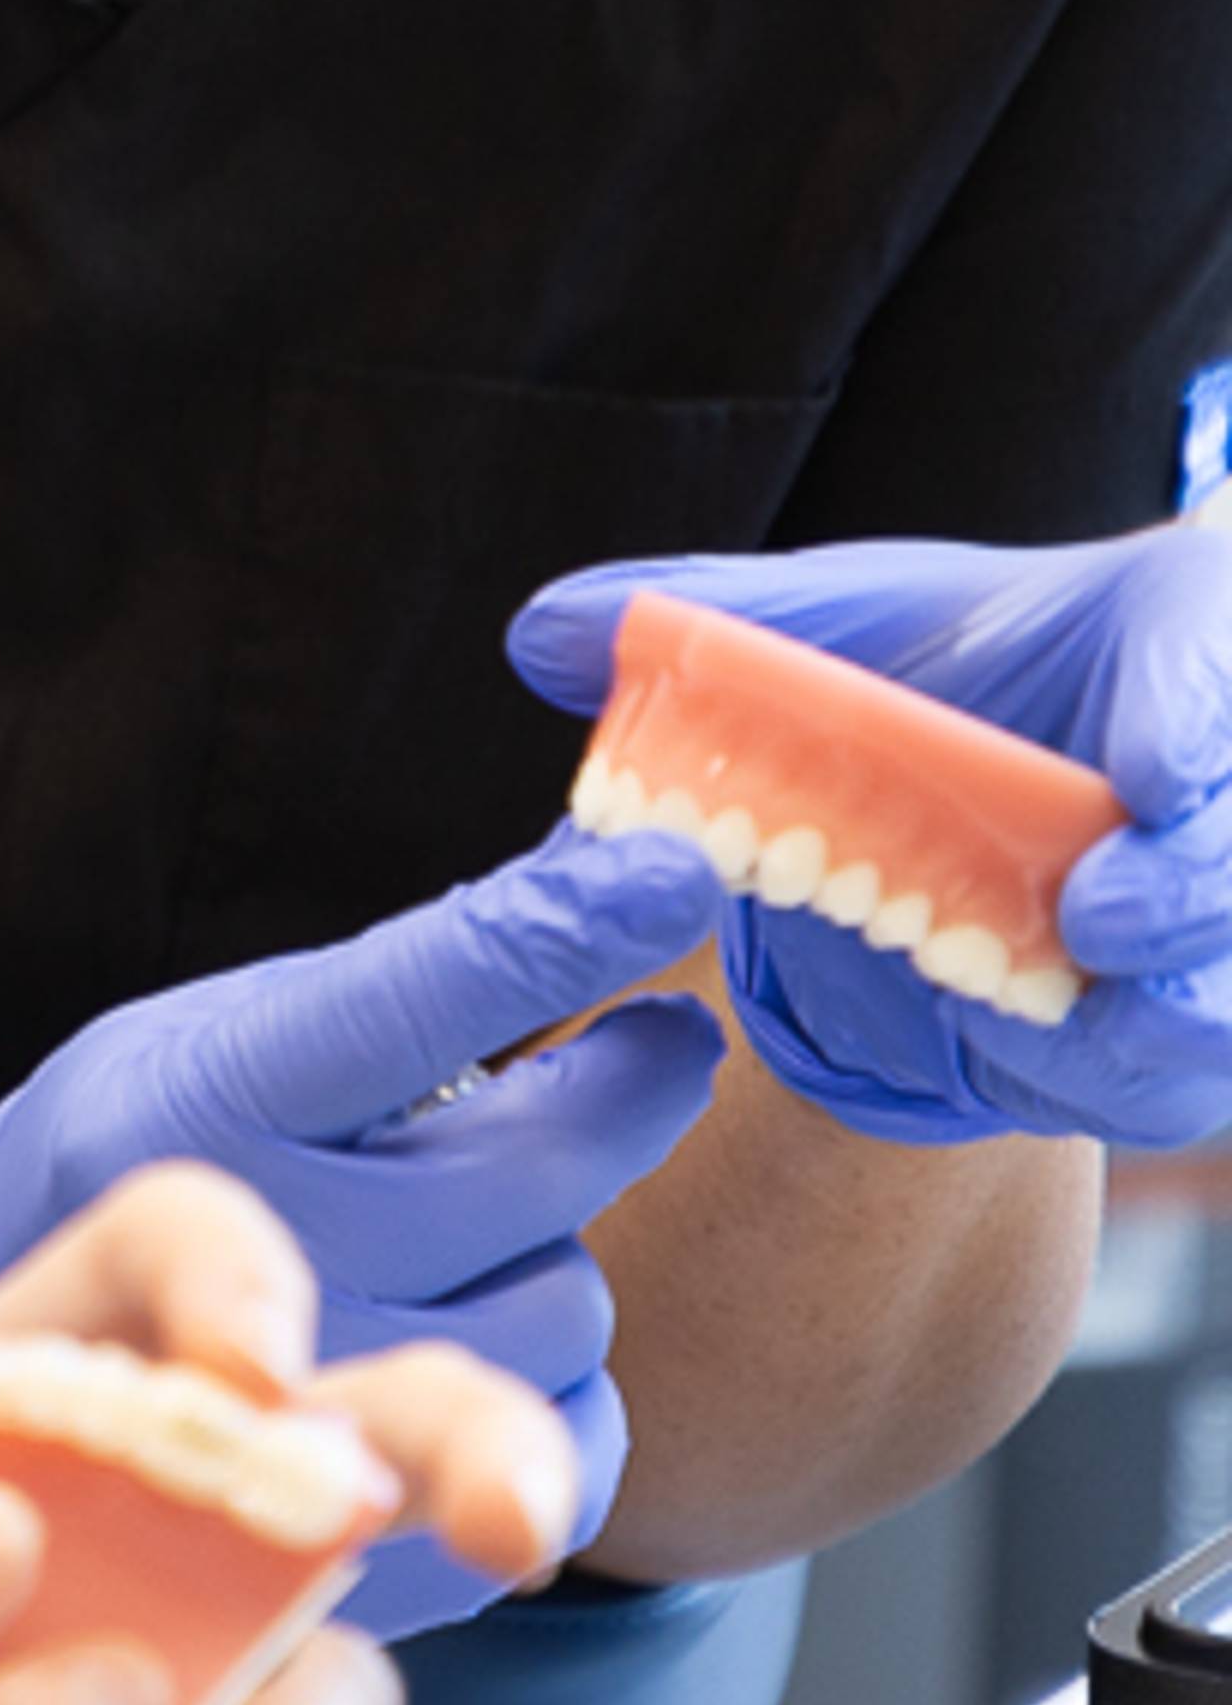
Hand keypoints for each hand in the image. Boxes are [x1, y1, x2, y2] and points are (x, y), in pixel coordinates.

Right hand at [0, 832, 724, 1632]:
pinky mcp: (381, 1534)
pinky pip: (578, 1447)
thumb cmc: (146, 1155)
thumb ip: (402, 989)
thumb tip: (602, 873)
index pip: (407, 1004)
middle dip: (630, 1085)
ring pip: (569, 1306)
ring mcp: (323, 1412)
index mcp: (209, 1103)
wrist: (21, 1372)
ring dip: (564, 1251)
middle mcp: (264, 1254)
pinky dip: (573, 1391)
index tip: (669, 874)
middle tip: (658, 1045)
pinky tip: (496, 1334)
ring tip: (483, 1227)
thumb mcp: (228, 1036)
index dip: (552, 936)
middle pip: (533, 1168)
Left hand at [510, 527, 1231, 1147]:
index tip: (1148, 772)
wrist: (997, 779)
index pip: (1214, 655)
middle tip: (1099, 919)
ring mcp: (1223, 912)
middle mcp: (1224, 775)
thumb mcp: (838, 636)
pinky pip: (1184, 1078)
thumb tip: (543, 631)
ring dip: (1161, 1016)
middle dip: (1199, 891)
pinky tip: (1013, 1059)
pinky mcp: (1202, 1017)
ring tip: (1040, 1018)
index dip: (1196, 716)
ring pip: (1230, 992)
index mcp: (1177, 626)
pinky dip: (1109, 1077)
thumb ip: (713, 627)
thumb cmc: (943, 678)